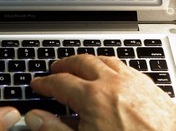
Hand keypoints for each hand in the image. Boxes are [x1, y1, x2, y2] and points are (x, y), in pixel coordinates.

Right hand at [25, 54, 175, 130]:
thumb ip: (55, 129)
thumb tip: (34, 117)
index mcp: (93, 97)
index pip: (59, 82)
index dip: (45, 83)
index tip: (38, 83)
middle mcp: (113, 83)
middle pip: (81, 62)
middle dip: (65, 64)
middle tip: (56, 68)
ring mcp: (133, 81)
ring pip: (104, 60)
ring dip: (88, 61)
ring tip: (80, 65)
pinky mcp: (149, 86)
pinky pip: (125, 66)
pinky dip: (110, 66)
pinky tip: (110, 73)